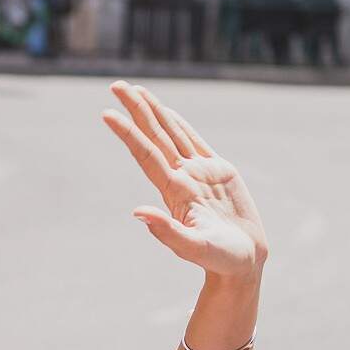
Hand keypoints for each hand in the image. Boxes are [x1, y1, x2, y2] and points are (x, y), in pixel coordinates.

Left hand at [103, 81, 267, 284]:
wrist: (242, 264)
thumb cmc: (218, 260)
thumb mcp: (193, 248)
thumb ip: (167, 232)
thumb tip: (138, 213)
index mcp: (175, 191)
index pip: (146, 155)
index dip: (128, 133)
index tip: (107, 114)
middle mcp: (182, 177)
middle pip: (154, 136)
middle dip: (136, 110)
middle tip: (116, 85)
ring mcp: (199, 173)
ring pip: (172, 134)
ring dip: (154, 112)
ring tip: (135, 90)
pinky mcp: (218, 172)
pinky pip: (195, 141)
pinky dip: (180, 124)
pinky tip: (167, 112)